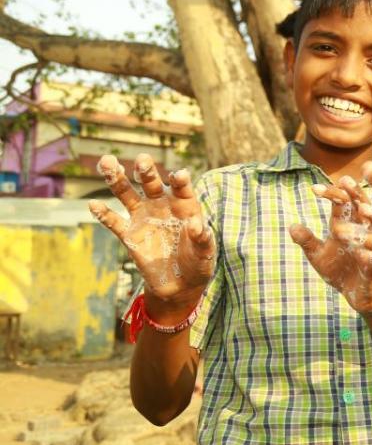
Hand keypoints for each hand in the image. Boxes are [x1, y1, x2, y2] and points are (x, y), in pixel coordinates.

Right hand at [88, 154, 214, 305]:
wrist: (179, 284)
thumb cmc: (197, 263)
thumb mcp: (205, 253)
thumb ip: (202, 239)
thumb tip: (197, 225)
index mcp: (185, 206)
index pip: (182, 188)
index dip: (180, 181)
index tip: (179, 175)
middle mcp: (162, 206)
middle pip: (152, 184)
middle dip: (147, 172)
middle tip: (142, 159)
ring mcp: (143, 217)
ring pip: (127, 194)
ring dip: (117, 179)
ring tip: (107, 163)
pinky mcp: (129, 234)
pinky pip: (114, 222)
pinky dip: (103, 214)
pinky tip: (93, 205)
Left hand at [289, 177, 371, 313]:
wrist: (353, 293)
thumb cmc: (336, 268)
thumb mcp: (317, 254)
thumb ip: (307, 240)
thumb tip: (292, 227)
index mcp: (346, 223)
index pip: (341, 202)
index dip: (330, 193)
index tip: (314, 189)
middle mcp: (362, 229)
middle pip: (361, 205)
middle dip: (354, 193)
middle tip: (345, 181)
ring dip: (371, 217)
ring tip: (363, 209)